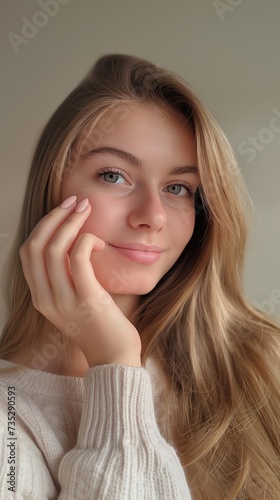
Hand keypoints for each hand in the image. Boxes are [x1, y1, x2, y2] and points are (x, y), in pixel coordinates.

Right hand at [19, 196, 141, 367]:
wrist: (114, 357)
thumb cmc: (99, 326)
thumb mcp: (73, 301)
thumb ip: (66, 277)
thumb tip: (72, 242)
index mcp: (40, 297)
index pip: (28, 253)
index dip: (42, 226)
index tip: (61, 210)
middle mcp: (45, 299)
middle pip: (36, 246)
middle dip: (54, 217)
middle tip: (74, 201)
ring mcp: (64, 301)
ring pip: (54, 249)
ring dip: (70, 222)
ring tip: (86, 209)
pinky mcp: (87, 300)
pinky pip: (79, 258)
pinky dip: (87, 241)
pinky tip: (99, 242)